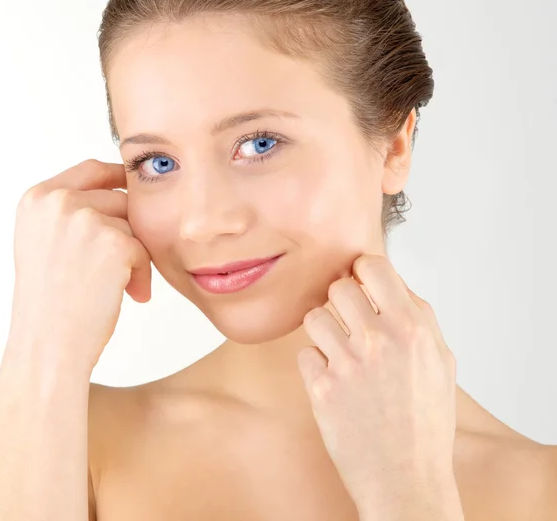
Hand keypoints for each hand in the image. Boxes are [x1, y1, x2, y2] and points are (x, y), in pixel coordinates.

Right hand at [8, 158, 152, 373]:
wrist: (49, 343)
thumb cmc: (51, 301)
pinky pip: (145, 249)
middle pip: (120, 199)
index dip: (117, 178)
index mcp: (38, 198)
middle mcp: (58, 202)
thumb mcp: (45, 241)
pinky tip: (131, 294)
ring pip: (135, 225)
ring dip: (136, 255)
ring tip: (121, 285)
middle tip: (120, 266)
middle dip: (128, 232)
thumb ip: (70, 212)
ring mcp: (85, 220)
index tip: (133, 189)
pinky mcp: (114, 243)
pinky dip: (143, 274)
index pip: (90, 170)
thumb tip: (116, 190)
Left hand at [297, 254, 461, 519]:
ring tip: (339, 351)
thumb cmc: (425, 424)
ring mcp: (347, 363)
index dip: (363, 271)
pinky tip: (333, 380)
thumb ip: (418, 317)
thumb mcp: (441, 363)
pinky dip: (315, 364)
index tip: (361, 281)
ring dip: (324, 331)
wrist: (406, 480)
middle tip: (349, 321)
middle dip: (341, 301)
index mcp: (412, 328)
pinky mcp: (321, 387)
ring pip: (315, 317)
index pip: (373, 266)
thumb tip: (391, 284)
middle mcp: (378, 340)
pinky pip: (305, 353)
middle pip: (338, 287)